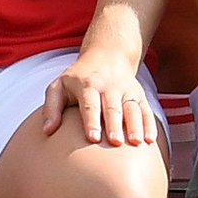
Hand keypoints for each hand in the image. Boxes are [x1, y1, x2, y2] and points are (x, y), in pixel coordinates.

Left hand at [45, 53, 165, 149]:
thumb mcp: (59, 86)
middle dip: (114, 125)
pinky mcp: (138, 94)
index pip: (89, 104)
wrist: (106, 55)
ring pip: (132, 108)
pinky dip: (149, 124)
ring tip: (136, 142)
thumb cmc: (77, 78)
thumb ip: (51, 108)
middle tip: (115, 142)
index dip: (91, 121)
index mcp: (87, 85)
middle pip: (112, 107)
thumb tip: (47, 131)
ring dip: (135, 125)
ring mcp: (125, 90)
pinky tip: (150, 139)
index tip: (92, 137)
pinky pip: (145, 109)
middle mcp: (108, 86)